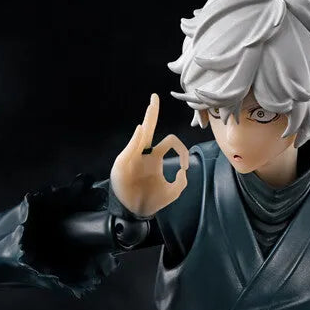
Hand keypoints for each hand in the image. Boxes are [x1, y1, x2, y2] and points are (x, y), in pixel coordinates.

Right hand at [110, 93, 189, 218]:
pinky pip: (131, 149)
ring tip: (153, 104)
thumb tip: (183, 171)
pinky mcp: (124, 164)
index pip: (171, 142)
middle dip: (152, 112)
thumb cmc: (151, 201)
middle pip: (150, 128)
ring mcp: (134, 157)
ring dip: (148, 119)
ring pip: (141, 134)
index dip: (182, 151)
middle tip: (155, 97)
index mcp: (156, 157)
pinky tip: (141, 130)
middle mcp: (145, 153)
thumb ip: (181, 183)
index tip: (185, 166)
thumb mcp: (172, 193)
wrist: (135, 212)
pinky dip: (136, 139)